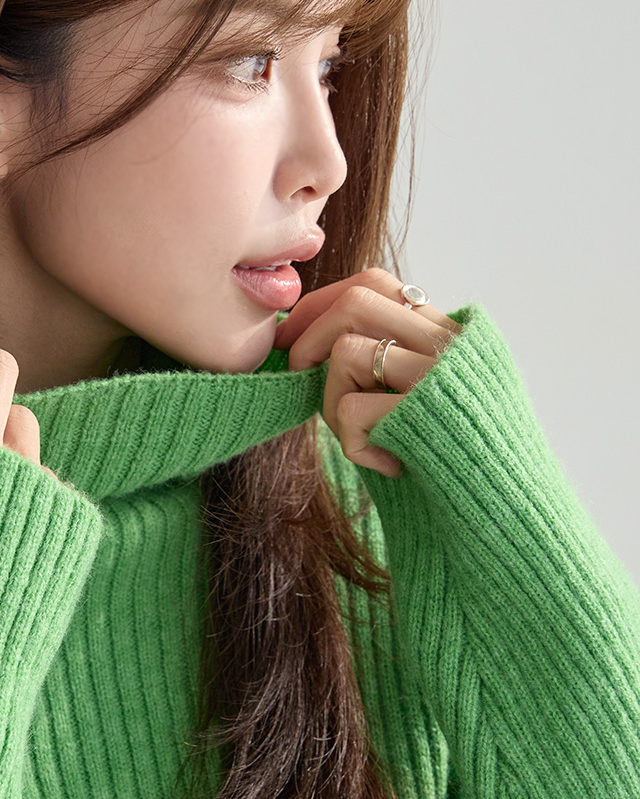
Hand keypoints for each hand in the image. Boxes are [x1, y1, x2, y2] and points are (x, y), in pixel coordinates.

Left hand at [274, 268, 462, 478]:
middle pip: (357, 301)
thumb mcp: (428, 397)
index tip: (291, 336)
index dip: (323, 304)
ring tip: (360, 440)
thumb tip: (306, 341)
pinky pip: (350, 409)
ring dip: (331, 402)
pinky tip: (389, 465)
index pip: (377, 285)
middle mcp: (450, 343)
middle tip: (296, 370)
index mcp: (451, 334)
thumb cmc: (456, 463)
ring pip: (346, 352)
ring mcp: (440, 373)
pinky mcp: (424, 411)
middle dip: (310, 334)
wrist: (508, 513)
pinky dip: (354, 445)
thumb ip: (393, 361)